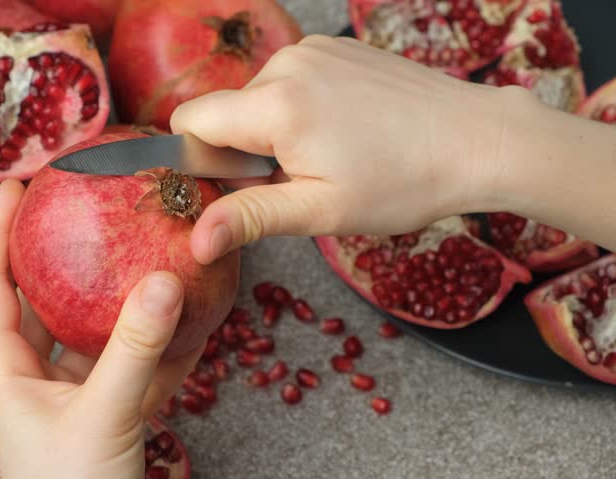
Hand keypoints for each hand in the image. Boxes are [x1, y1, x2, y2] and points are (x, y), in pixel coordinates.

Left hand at [0, 180, 203, 478]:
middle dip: (65, 254)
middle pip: (44, 300)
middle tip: (88, 206)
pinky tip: (192, 322)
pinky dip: (160, 345)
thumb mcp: (104, 417)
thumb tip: (164, 280)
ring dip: (120, 299)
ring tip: (147, 253)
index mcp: (7, 375)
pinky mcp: (110, 415)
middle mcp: (35, 380)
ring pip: (94, 333)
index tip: (17, 184)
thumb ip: (134, 350)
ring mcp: (73, 397)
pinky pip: (134, 367)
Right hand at [171, 35, 527, 264]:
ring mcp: (313, 49)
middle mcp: (287, 63)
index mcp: (275, 105)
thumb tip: (195, 241)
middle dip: (243, 152)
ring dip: (273, 133)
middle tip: (299, 179)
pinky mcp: (334, 48)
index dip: (201, 161)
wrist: (477, 139)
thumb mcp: (321, 211)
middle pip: (224, 113)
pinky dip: (298, 110)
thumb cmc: (404, 181)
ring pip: (256, 99)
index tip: (242, 186)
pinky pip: (288, 82)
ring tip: (329, 155)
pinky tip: (342, 132)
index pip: (189, 122)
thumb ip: (249, 218)